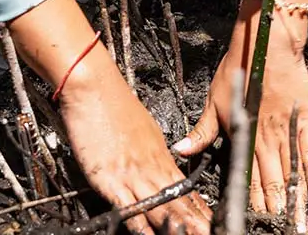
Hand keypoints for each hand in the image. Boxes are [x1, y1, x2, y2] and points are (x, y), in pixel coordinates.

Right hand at [59, 43, 211, 234]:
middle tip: (211, 233)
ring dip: (177, 226)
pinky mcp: (112, 180)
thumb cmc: (114, 102)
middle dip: (196, 222)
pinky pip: (130, 208)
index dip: (200, 208)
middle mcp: (150, 165)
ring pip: (161, 207)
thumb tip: (160, 162)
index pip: (186, 187)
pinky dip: (141, 225)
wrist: (94, 87)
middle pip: (179, 201)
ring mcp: (132, 174)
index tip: (213, 222)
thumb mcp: (144, 127)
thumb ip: (152, 149)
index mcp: (160, 153)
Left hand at [173, 1, 307, 230]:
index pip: (246, 179)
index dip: (250, 203)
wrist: (266, 43)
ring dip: (295, 202)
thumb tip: (181, 149)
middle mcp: (265, 138)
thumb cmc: (238, 67)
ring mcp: (286, 130)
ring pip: (291, 174)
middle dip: (275, 211)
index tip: (252, 223)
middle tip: (278, 230)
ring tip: (298, 225)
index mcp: (243, 136)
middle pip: (271, 183)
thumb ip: (202, 130)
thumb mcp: (214, 99)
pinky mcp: (305, 121)